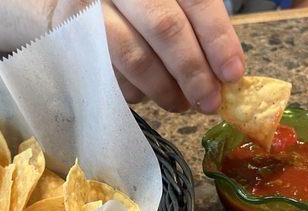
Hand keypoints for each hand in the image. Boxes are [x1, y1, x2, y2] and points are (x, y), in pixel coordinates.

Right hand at [53, 0, 244, 112]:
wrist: (81, 5)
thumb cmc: (137, 9)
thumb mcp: (171, 6)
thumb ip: (197, 28)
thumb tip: (226, 73)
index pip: (196, 2)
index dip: (218, 39)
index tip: (232, 74)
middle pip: (166, 28)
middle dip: (192, 72)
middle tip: (208, 101)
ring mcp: (96, 12)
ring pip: (136, 57)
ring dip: (164, 89)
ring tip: (181, 104)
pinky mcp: (75, 39)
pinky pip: (112, 74)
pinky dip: (136, 92)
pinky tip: (148, 94)